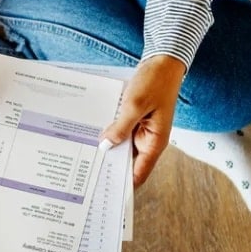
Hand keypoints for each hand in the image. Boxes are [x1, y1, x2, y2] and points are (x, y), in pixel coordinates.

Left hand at [100, 55, 185, 186]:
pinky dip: (111, 132)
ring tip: (87, 154)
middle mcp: (149, 140)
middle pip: (127, 161)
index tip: (105, 190)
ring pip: (123, 145)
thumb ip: (120, 127)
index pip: (138, 173)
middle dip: (110, 164)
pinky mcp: (136, 119)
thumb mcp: (135, 105)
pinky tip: (95, 133)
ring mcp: (143, 130)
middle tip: (88, 171)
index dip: (123, 184)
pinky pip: (122, 131)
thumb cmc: (155, 82)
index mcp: (155, 142)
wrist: (163, 60)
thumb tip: (106, 145)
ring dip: (109, 146)